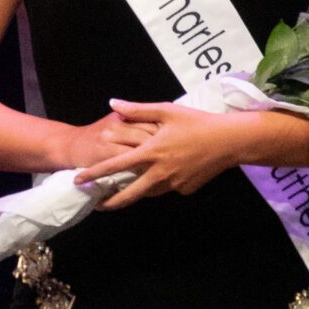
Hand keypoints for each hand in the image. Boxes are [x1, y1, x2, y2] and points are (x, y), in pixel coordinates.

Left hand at [76, 97, 239, 203]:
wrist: (229, 141)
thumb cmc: (197, 122)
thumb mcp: (166, 111)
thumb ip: (137, 110)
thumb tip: (113, 103)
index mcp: (151, 153)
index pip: (115, 166)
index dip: (94, 174)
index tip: (79, 179)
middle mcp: (159, 173)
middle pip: (128, 195)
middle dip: (110, 203)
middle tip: (97, 205)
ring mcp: (173, 184)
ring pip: (149, 192)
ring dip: (137, 191)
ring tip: (127, 188)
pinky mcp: (186, 189)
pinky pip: (168, 187)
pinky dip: (163, 181)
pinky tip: (169, 170)